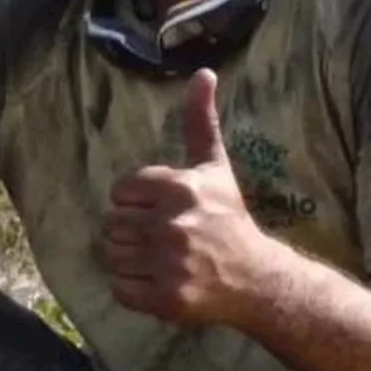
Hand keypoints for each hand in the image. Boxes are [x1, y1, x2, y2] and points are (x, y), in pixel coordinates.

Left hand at [103, 68, 272, 327]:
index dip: (136, 201)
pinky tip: (158, 280)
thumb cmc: (228, 218)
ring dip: (130, 259)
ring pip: (113, 255)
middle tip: (162, 237)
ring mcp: (169, 264)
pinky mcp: (166, 298)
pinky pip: (120, 288)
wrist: (257, 279)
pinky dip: (132, 288)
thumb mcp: (214, 167)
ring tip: (160, 258)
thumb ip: (200, 121)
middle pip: (112, 223)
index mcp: (181, 188)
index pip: (121, 190)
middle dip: (133, 230)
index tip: (161, 209)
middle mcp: (174, 224)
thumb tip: (203, 72)